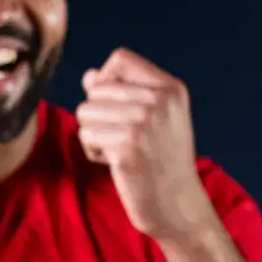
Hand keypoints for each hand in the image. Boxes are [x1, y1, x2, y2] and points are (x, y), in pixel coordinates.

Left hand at [76, 50, 212, 243]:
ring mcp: (144, 123)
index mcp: (171, 88)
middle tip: (120, 137)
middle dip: (97, 114)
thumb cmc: (161, 160)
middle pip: (96, 88)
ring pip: (85, 111)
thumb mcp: (153, 119)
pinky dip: (93, 151)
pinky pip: (86, 135)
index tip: (116, 106)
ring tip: (118, 150)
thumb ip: (123, 93)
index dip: (106, 79)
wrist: (176, 203)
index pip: (120, 59)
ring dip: (93, 134)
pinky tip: (115, 163)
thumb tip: (89, 76)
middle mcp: (160, 101)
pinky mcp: (127, 146)